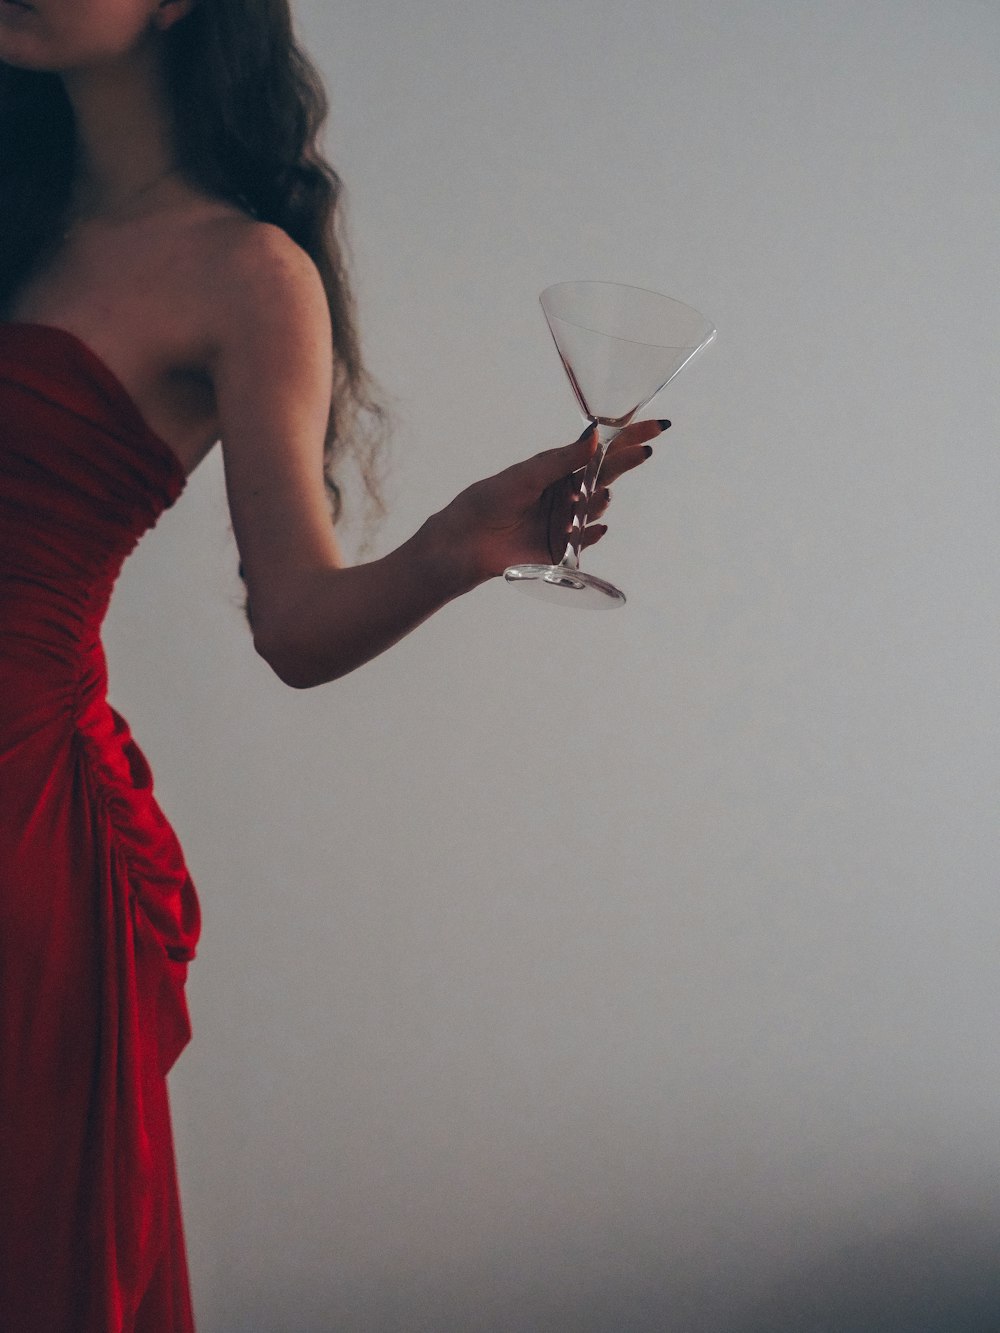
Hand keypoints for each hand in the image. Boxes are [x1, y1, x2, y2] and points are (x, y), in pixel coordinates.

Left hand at [432, 417, 669, 588]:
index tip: (655, 426)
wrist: (467, 541)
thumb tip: (595, 434)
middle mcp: (569, 494)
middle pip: (606, 475)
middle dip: (627, 461)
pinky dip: (592, 533)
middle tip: (645, 450)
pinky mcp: (563, 550)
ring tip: (592, 497)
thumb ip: (562, 459)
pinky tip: (595, 527)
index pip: (600, 450)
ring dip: (599, 500)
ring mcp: (568, 522)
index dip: (628, 438)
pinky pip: (586, 541)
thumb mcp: (527, 474)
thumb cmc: (490, 500)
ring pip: (596, 508)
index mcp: (561, 470)